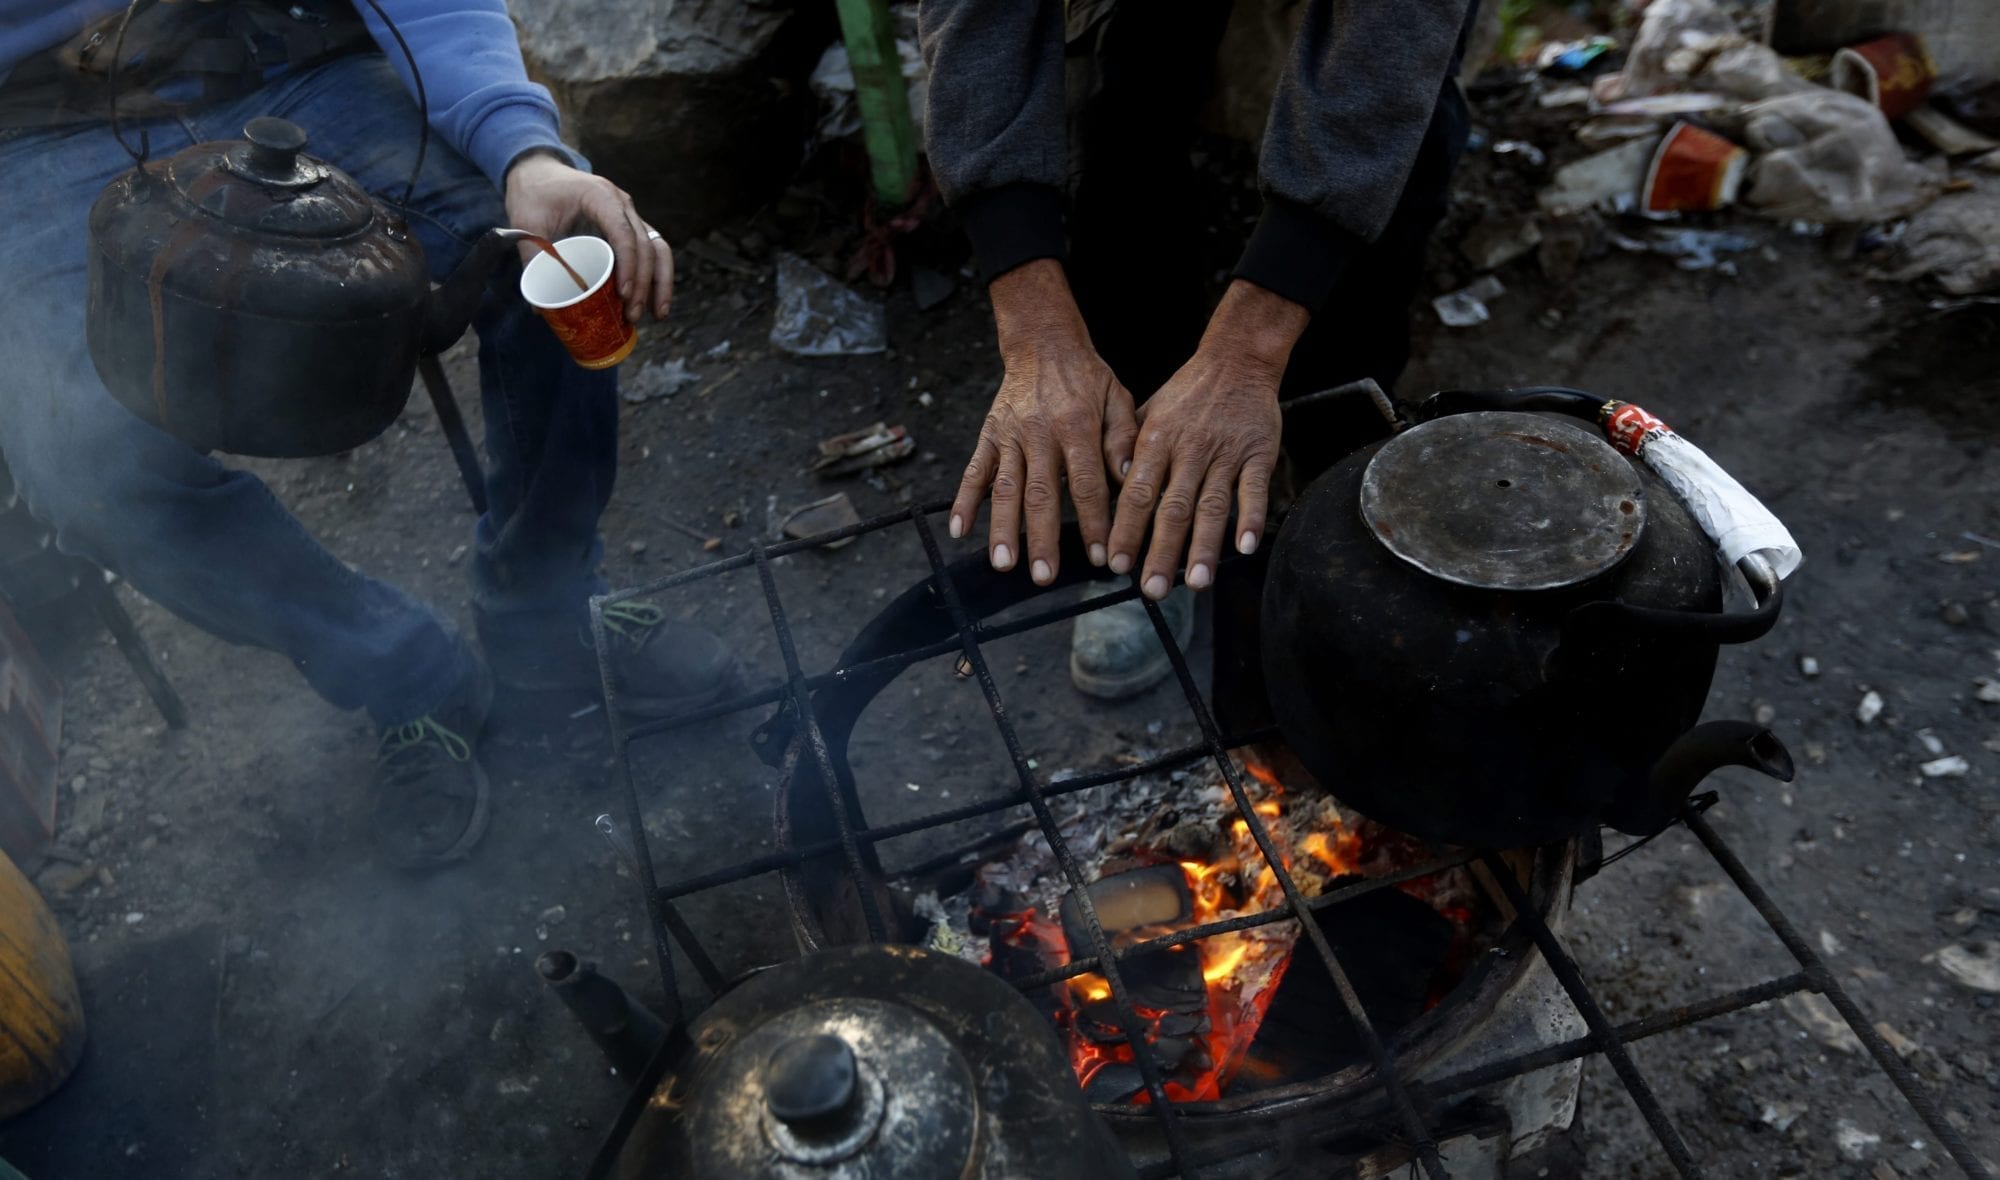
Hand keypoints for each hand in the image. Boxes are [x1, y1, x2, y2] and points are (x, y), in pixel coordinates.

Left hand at [503, 151, 671, 322]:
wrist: (538, 173)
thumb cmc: (534, 194)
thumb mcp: (526, 222)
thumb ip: (532, 259)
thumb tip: (540, 308)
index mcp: (599, 196)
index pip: (624, 232)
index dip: (628, 264)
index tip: (623, 294)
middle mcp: (622, 204)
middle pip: (646, 245)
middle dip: (644, 283)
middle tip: (632, 314)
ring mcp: (629, 216)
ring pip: (658, 249)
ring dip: (661, 283)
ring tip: (657, 315)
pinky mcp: (629, 229)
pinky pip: (652, 252)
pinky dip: (657, 277)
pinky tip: (656, 304)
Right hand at [951, 261, 1136, 584]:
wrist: (1042, 342)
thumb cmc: (1087, 377)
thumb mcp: (1118, 398)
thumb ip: (1124, 438)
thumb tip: (1130, 480)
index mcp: (1077, 426)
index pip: (1088, 485)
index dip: (1094, 523)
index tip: (1101, 558)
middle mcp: (1040, 434)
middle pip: (1042, 494)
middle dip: (1043, 539)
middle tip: (1044, 577)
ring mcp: (1010, 436)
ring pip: (1006, 489)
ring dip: (1003, 529)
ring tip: (1004, 565)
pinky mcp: (988, 435)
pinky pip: (974, 471)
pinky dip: (964, 501)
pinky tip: (960, 530)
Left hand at [1107, 281, 1307, 597]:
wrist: (1236, 360)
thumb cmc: (1186, 392)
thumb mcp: (1146, 411)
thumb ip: (1126, 449)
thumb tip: (1104, 487)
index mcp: (1157, 440)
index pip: (1137, 493)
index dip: (1126, 530)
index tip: (1116, 564)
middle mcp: (1189, 450)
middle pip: (1174, 508)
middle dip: (1162, 552)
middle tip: (1153, 589)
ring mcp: (1226, 453)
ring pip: (1213, 505)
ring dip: (1204, 546)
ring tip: (1197, 582)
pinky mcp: (1259, 453)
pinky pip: (1254, 489)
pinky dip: (1250, 518)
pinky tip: (1245, 547)